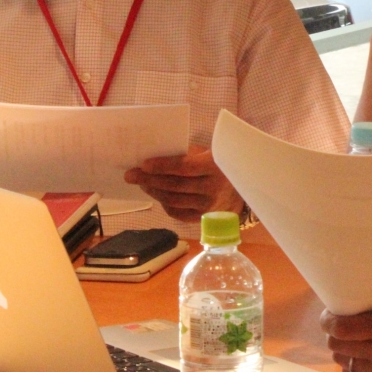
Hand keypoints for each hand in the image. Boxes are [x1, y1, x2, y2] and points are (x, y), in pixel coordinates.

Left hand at [124, 146, 242, 220]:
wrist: (241, 191)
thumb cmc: (220, 165)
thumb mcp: (210, 153)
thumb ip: (188, 154)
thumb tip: (157, 154)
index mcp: (215, 166)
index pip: (183, 167)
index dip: (162, 166)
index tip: (143, 164)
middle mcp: (212, 188)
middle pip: (174, 185)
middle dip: (149, 179)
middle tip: (131, 175)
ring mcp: (207, 206)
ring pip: (172, 200)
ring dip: (153, 191)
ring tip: (142, 183)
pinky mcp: (202, 218)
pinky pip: (176, 212)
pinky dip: (163, 203)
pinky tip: (156, 194)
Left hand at [321, 295, 371, 371]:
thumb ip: (369, 301)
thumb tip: (339, 300)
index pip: (340, 328)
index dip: (328, 322)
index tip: (327, 318)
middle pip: (337, 346)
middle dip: (334, 336)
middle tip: (339, 329)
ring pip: (343, 361)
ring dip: (344, 351)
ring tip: (354, 342)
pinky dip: (353, 365)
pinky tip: (362, 356)